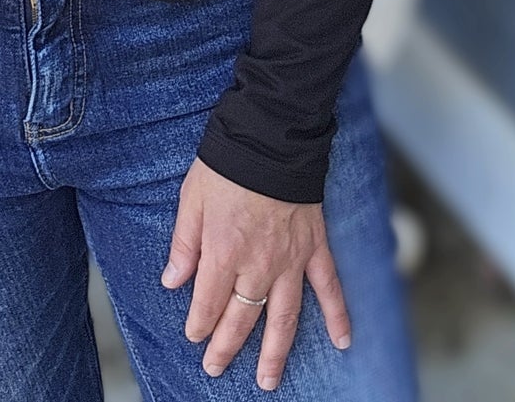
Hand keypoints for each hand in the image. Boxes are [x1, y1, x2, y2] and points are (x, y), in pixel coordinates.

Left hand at [162, 157, 350, 391]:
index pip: (208, 302)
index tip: (194, 336)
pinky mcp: (314, 248)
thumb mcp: (191, 197)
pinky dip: (338, 315)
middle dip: (225, 346)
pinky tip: (343, 342)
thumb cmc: (227, 164)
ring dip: (275, 352)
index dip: (199, 323)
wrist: (272, 138)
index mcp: (223, 252)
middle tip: (215, 368)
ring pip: (282, 317)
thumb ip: (184, 243)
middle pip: (241, 317)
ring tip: (267, 380)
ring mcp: (290, 260)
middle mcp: (258, 265)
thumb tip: (172, 281)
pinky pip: (329, 289)